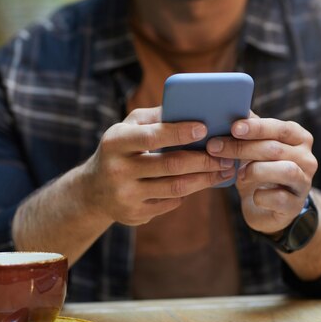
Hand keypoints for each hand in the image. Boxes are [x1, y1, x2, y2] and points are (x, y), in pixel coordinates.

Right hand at [80, 106, 234, 224]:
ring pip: (175, 187)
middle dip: (204, 160)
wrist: (93, 191)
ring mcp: (126, 195)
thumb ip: (155, 117)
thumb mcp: (127, 127)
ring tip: (224, 171)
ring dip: (205, 179)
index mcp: (115, 142)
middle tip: (227, 154)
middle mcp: (118, 170)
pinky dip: (188, 191)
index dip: (179, 132)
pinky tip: (203, 182)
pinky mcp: (134, 214)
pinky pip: (171, 202)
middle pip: (170, 165)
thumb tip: (190, 107)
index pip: (151, 136)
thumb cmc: (120, 149)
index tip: (204, 127)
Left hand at [206, 113, 316, 234]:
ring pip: (285, 170)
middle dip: (242, 148)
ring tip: (238, 174)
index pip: (280, 128)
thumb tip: (228, 109)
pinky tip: (253, 196)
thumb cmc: (259, 171)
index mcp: (299, 138)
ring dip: (255, 170)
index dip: (257, 128)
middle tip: (214, 147)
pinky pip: (280, 198)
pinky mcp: (295, 205)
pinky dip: (261, 196)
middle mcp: (307, 158)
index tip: (233, 128)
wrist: (268, 209)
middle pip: (275, 149)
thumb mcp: (253, 149)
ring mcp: (304, 183)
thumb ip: (247, 130)